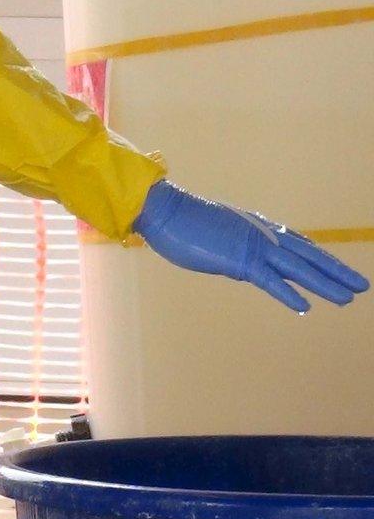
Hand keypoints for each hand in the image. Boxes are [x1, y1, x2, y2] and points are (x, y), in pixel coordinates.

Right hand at [133, 181, 368, 313]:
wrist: (164, 210)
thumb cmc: (179, 219)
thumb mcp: (211, 232)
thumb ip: (227, 244)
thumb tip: (229, 255)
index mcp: (256, 227)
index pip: (296, 243)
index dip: (319, 257)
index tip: (335, 267)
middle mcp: (262, 236)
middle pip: (309, 255)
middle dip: (337, 271)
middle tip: (361, 285)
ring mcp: (253, 248)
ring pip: (299, 269)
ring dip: (326, 284)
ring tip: (349, 298)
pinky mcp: (239, 261)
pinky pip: (269, 281)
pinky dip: (288, 294)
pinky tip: (305, 307)